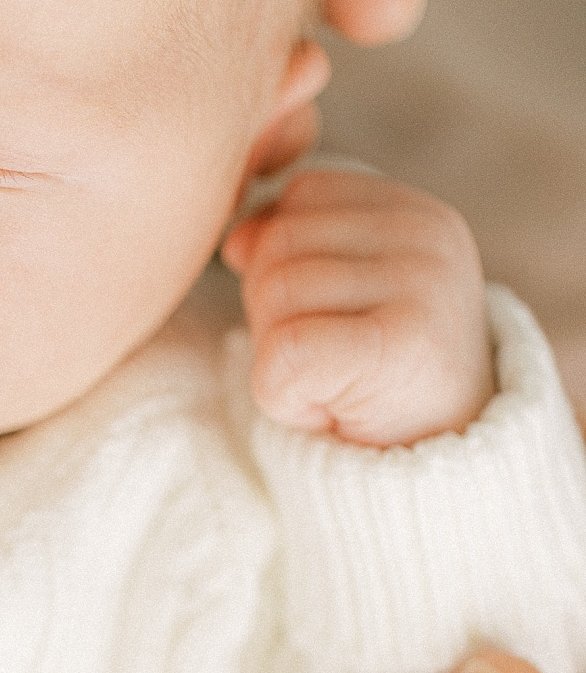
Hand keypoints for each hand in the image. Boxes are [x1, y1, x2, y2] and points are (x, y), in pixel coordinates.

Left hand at [222, 167, 493, 444]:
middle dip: (275, 310)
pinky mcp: (401, 347)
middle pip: (277, 244)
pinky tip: (329, 408)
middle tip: (331, 361)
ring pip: (273, 296)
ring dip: (278, 356)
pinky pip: (282, 353)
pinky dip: (282, 396)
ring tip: (335, 383)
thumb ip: (289, 244)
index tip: (338, 318)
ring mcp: (423, 287)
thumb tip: (237, 240)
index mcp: (416, 211)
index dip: (289, 263)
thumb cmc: (375, 383)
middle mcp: (428, 236)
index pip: (300, 196)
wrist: (436, 476)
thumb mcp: (334, 293)